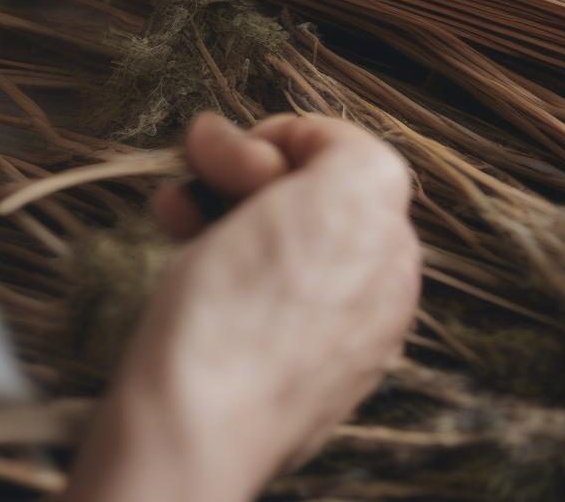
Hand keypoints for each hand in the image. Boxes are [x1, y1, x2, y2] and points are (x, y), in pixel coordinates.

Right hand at [68, 114, 419, 501]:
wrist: (186, 429)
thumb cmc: (247, 312)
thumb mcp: (331, 199)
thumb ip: (348, 153)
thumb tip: (294, 149)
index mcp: (392, 248)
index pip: (344, 153)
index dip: (278, 136)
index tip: (227, 151)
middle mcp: (372, 289)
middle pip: (306, 190)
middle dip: (240, 168)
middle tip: (193, 164)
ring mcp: (322, 329)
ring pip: (269, 232)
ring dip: (216, 204)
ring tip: (172, 209)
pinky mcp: (276, 358)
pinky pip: (253, 281)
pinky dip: (216, 253)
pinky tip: (178, 246)